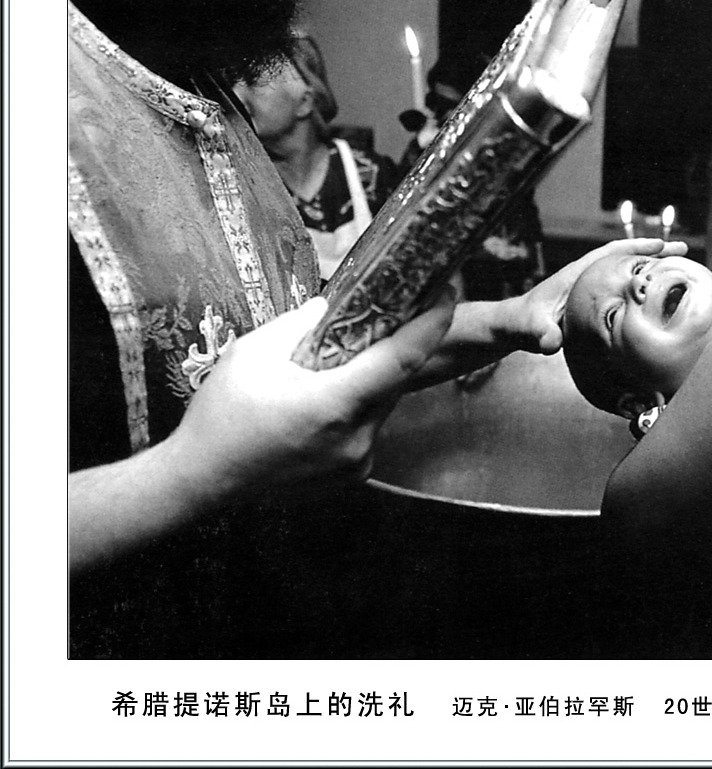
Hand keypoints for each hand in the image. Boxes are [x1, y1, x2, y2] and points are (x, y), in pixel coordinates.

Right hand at [167, 290, 454, 500]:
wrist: (202, 480)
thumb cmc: (222, 414)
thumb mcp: (252, 352)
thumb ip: (301, 324)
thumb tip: (332, 305)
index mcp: (335, 403)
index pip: (403, 358)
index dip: (431, 324)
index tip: (446, 293)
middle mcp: (357, 437)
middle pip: (394, 381)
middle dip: (392, 349)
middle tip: (382, 319)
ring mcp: (357, 461)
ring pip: (382, 406)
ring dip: (371, 381)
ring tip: (336, 366)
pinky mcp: (352, 474)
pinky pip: (369, 429)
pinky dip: (358, 408)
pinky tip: (326, 400)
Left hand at [518, 237, 688, 353]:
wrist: (515, 327)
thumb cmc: (523, 324)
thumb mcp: (531, 329)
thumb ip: (540, 334)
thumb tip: (550, 343)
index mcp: (578, 274)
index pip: (612, 252)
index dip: (638, 247)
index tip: (663, 245)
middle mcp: (588, 277)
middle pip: (627, 259)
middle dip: (655, 255)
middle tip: (685, 254)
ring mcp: (592, 289)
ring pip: (628, 275)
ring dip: (652, 272)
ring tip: (682, 275)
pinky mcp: (594, 303)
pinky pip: (623, 292)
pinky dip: (641, 292)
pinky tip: (658, 304)